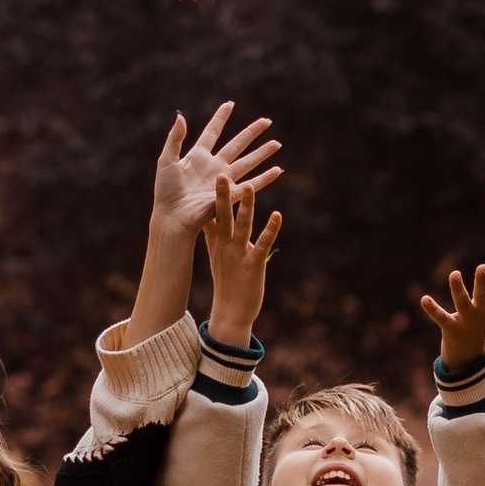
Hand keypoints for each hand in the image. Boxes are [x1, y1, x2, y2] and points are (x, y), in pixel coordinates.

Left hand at [152, 105, 280, 240]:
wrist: (173, 215)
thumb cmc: (166, 191)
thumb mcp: (166, 160)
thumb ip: (175, 138)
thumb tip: (181, 116)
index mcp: (198, 156)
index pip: (212, 132)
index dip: (221, 118)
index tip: (230, 104)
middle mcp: (214, 166)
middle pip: (237, 144)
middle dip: (251, 132)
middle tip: (266, 121)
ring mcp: (224, 180)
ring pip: (248, 162)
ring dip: (263, 153)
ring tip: (277, 143)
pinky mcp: (231, 194)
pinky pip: (252, 185)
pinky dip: (265, 178)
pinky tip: (278, 170)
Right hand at [204, 177, 282, 343]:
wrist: (232, 311)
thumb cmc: (227, 279)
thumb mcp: (216, 253)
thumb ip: (213, 232)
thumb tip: (207, 214)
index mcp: (216, 241)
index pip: (211, 214)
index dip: (209, 195)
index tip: (207, 174)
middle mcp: (225, 245)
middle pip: (222, 216)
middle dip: (222, 195)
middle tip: (221, 174)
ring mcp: (239, 254)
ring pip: (243, 225)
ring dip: (247, 206)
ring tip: (249, 186)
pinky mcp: (254, 264)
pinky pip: (262, 244)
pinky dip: (270, 229)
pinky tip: (277, 215)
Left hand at [422, 249, 484, 375]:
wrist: (469, 356)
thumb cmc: (480, 321)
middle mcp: (481, 310)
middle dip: (484, 281)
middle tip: (482, 266)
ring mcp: (467, 320)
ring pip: (463, 303)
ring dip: (458, 290)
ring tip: (454, 274)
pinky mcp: (452, 329)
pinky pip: (442, 318)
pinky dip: (433, 309)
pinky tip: (425, 299)